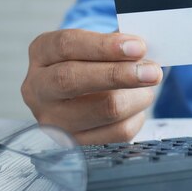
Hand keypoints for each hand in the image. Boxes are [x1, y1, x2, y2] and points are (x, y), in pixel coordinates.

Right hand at [21, 29, 162, 143]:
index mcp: (42, 53)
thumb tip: (143, 50)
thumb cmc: (96, 63)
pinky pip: (117, 133)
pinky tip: (135, 108)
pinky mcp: (74, 146)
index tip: (138, 47)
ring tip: (147, 88)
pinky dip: (136, 117)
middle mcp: (38, 88)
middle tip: (152, 72)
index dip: (104, 46)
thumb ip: (118, 44)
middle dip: (118, 74)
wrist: (83, 97)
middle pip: (71, 79)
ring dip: (137, 97)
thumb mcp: (99, 46)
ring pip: (102, 109)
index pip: (66, 45)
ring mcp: (52, 121)